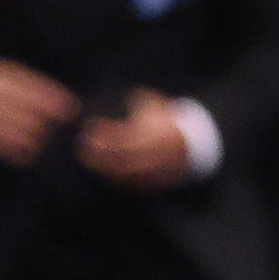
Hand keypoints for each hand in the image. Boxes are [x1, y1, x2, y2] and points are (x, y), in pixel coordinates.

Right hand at [0, 62, 78, 165]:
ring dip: (22, 135)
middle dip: (36, 116)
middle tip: (57, 128)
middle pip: (12, 103)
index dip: (48, 95)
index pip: (25, 83)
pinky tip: (26, 156)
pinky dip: (9, 149)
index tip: (68, 107)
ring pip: (0, 123)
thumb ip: (31, 89)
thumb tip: (63, 104)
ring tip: (41, 143)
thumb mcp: (7, 80)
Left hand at [76, 91, 201, 188]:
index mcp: (157, 133)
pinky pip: (133, 184)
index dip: (106, 134)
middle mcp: (157, 154)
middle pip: (122, 157)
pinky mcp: (156, 182)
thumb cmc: (168, 121)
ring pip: (126, 173)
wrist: (196, 144)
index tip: (90, 129)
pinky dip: (116, 179)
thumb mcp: (156, 105)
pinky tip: (103, 171)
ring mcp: (156, 170)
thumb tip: (125, 95)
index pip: (125, 136)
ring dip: (104, 168)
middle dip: (100, 154)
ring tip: (88, 159)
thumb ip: (139, 100)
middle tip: (82, 146)